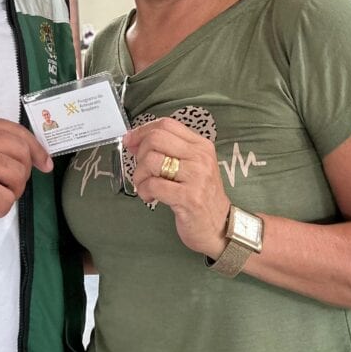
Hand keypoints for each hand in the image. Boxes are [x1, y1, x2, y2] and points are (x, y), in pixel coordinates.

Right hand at [0, 118, 52, 242]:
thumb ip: (2, 148)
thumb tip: (43, 157)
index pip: (18, 132)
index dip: (36, 149)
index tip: (45, 164)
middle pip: (22, 155)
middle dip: (19, 176)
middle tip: (0, 187)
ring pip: (18, 178)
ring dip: (8, 194)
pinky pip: (7, 201)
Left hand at [127, 117, 230, 256]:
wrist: (220, 227)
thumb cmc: (200, 195)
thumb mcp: (191, 166)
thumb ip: (168, 151)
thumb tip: (135, 141)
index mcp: (201, 145)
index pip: (166, 124)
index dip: (142, 131)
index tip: (130, 141)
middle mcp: (200, 157)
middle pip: (156, 138)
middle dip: (139, 153)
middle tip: (142, 170)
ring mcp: (196, 176)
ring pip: (151, 160)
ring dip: (140, 175)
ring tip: (145, 186)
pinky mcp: (189, 197)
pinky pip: (153, 185)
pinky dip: (144, 191)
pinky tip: (150, 197)